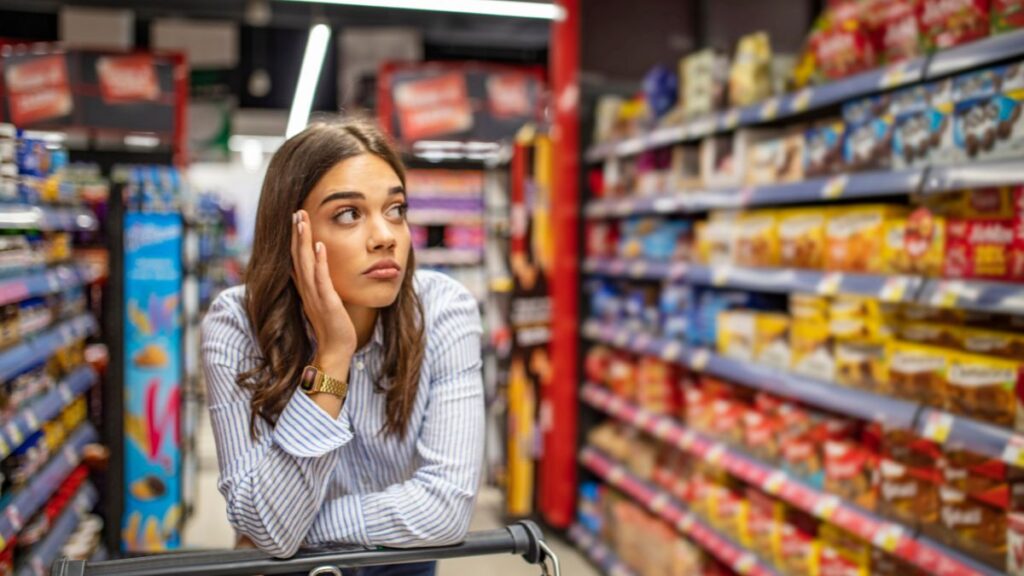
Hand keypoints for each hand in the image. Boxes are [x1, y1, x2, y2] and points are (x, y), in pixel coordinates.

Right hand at [291, 210, 356, 369]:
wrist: (336, 350)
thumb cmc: (334, 326)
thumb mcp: (325, 300)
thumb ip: (320, 285)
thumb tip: (321, 271)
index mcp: (306, 288)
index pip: (297, 259)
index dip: (295, 240)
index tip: (296, 219)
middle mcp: (306, 289)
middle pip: (298, 256)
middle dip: (297, 233)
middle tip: (296, 211)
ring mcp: (315, 296)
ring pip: (306, 263)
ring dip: (304, 241)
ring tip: (302, 221)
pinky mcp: (327, 303)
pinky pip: (321, 279)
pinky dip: (320, 262)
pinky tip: (320, 246)